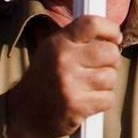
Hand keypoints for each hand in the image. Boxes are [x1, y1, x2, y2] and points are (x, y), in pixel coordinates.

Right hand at [5, 16, 120, 137]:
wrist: (23, 114)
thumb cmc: (46, 79)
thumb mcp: (54, 51)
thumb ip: (80, 40)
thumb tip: (115, 37)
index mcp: (58, 42)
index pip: (92, 23)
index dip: (110, 29)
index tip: (115, 38)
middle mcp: (63, 60)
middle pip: (110, 52)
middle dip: (111, 62)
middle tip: (99, 68)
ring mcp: (69, 83)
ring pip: (111, 77)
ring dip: (106, 84)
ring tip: (89, 87)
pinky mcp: (76, 105)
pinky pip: (108, 98)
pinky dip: (103, 101)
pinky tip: (87, 101)